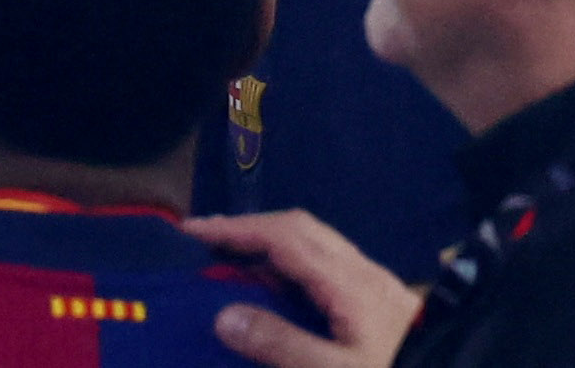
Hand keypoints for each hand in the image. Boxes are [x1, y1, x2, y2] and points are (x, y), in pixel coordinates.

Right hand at [188, 207, 417, 366]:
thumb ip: (282, 345)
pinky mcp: (382, 301)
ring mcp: (376, 284)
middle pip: (300, 228)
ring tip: (232, 263)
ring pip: (316, 243)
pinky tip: (278, 290)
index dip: (235, 229)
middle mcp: (364, 272)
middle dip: (249, 228)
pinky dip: (292, 264)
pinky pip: (328, 265)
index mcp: (351, 284)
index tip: (192, 231)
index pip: (284, 237)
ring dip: (271, 243)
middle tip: (205, 244)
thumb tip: (224, 315)